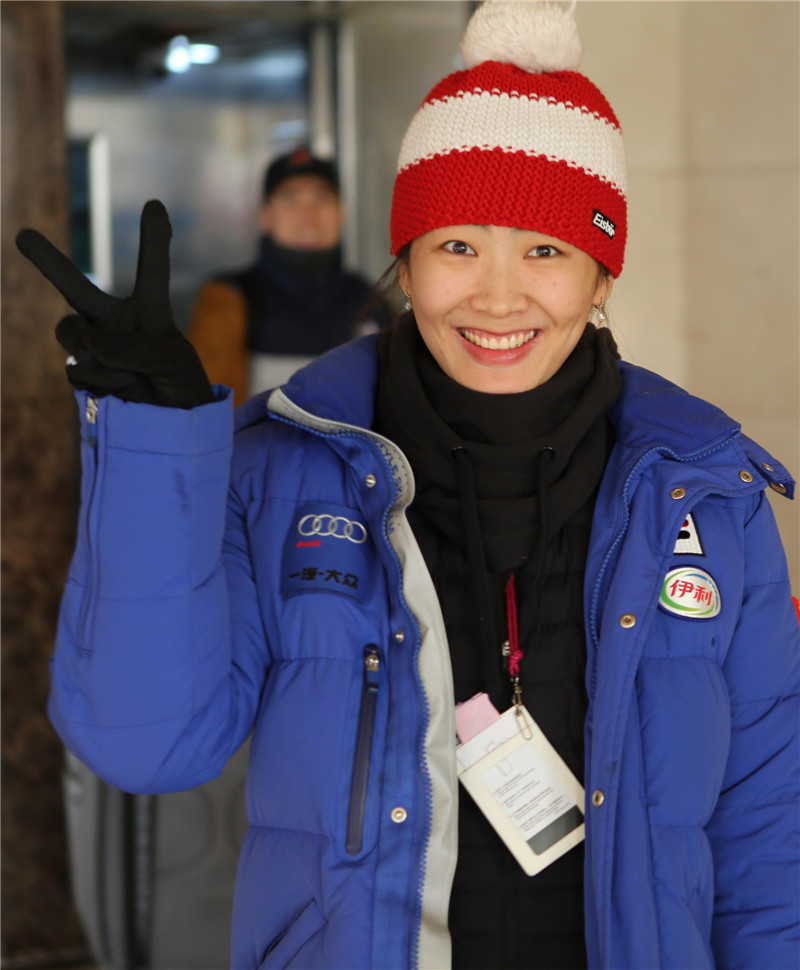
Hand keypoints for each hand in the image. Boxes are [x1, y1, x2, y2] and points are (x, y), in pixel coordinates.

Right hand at [16, 200, 214, 408]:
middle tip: (23, 235)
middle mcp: (116, 324)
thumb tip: (87, 341)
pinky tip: (123, 393)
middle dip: (49, 262)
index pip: (152, 272)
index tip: (156, 205)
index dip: (153, 240)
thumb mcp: (172, 363)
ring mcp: (94, 348)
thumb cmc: (181, 387)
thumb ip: (133, 346)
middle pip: (77, 288)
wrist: (171, 428)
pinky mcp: (83, 373)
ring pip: (71, 333)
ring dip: (96, 352)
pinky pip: (79, 369)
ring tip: (131, 376)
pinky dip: (102, 382)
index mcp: (150, 312)